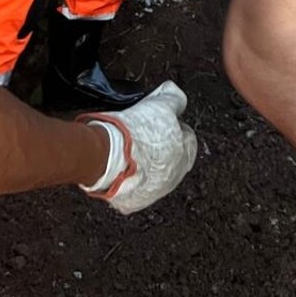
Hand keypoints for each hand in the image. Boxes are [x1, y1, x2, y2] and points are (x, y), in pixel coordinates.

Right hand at [76, 81, 197, 214]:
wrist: (107, 156)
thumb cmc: (134, 133)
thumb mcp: (160, 104)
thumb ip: (173, 98)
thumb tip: (175, 93)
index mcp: (183, 154)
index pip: (188, 138)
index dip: (175, 125)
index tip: (163, 119)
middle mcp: (172, 177)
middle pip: (173, 159)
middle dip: (163, 147)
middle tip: (145, 135)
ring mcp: (153, 192)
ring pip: (153, 176)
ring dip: (145, 164)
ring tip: (129, 150)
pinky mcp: (132, 203)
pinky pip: (133, 190)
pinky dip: (128, 180)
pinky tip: (120, 167)